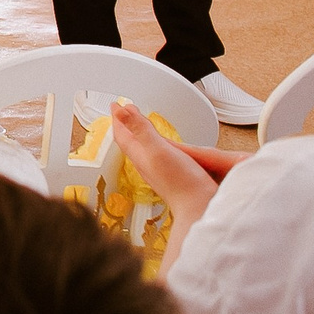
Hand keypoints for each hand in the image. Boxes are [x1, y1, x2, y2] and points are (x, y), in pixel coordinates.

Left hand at [110, 100, 245, 232]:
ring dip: (138, 134)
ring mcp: (157, 171)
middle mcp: (146, 164)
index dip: (118, 118)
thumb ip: (141, 129)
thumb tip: (122, 111)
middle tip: (123, 112)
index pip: (123, 134)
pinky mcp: (170, 177)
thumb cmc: (181, 183)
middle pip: (129, 141)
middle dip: (126, 125)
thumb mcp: (158, 149)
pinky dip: (153, 145)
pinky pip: (155, 155)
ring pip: (141, 149)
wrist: (198, 208)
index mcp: (141, 156)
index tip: (115, 105)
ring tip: (138, 125)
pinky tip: (162, 148)